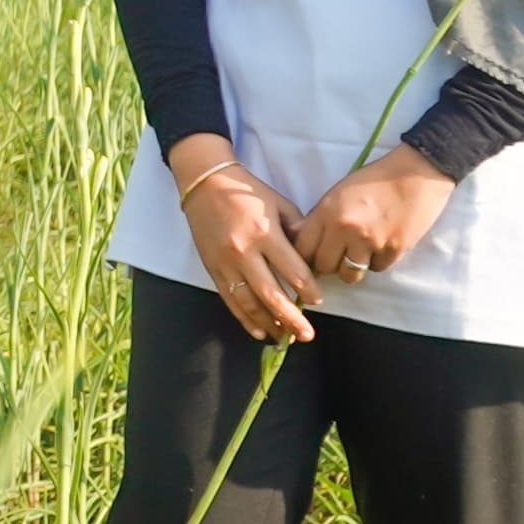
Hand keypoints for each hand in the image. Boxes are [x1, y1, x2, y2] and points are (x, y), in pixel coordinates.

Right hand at [168, 132, 316, 343]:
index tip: (318, 300)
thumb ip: (297, 232)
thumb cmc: (248, 193)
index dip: (308, 289)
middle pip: (271, 294)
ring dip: (269, 324)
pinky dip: (245, 319)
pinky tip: (259, 331)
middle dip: (291, 318)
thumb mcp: (279, 204)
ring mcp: (225, 264)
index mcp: (264, 234)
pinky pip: (230, 300)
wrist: (206, 185)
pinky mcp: (213, 270)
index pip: (291, 270)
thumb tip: (312, 260)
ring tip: (285, 338)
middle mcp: (243, 252)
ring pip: (249, 303)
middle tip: (308, 335)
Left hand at [291, 146, 457, 285]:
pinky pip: (376, 268)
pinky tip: (380, 246)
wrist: (416, 173)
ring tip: (358, 253)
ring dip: (352, 268)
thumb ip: (321, 218)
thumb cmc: (375, 179)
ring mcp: (371, 241)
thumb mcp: (338, 193)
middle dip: (328, 265)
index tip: (310, 259)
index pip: (303, 249)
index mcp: (328, 211)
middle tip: (336, 257)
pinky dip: (376, 262)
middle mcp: (346, 229)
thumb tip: (303, 242)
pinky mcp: (394, 250)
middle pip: (324, 267)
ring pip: (350, 275)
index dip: (304, 258)